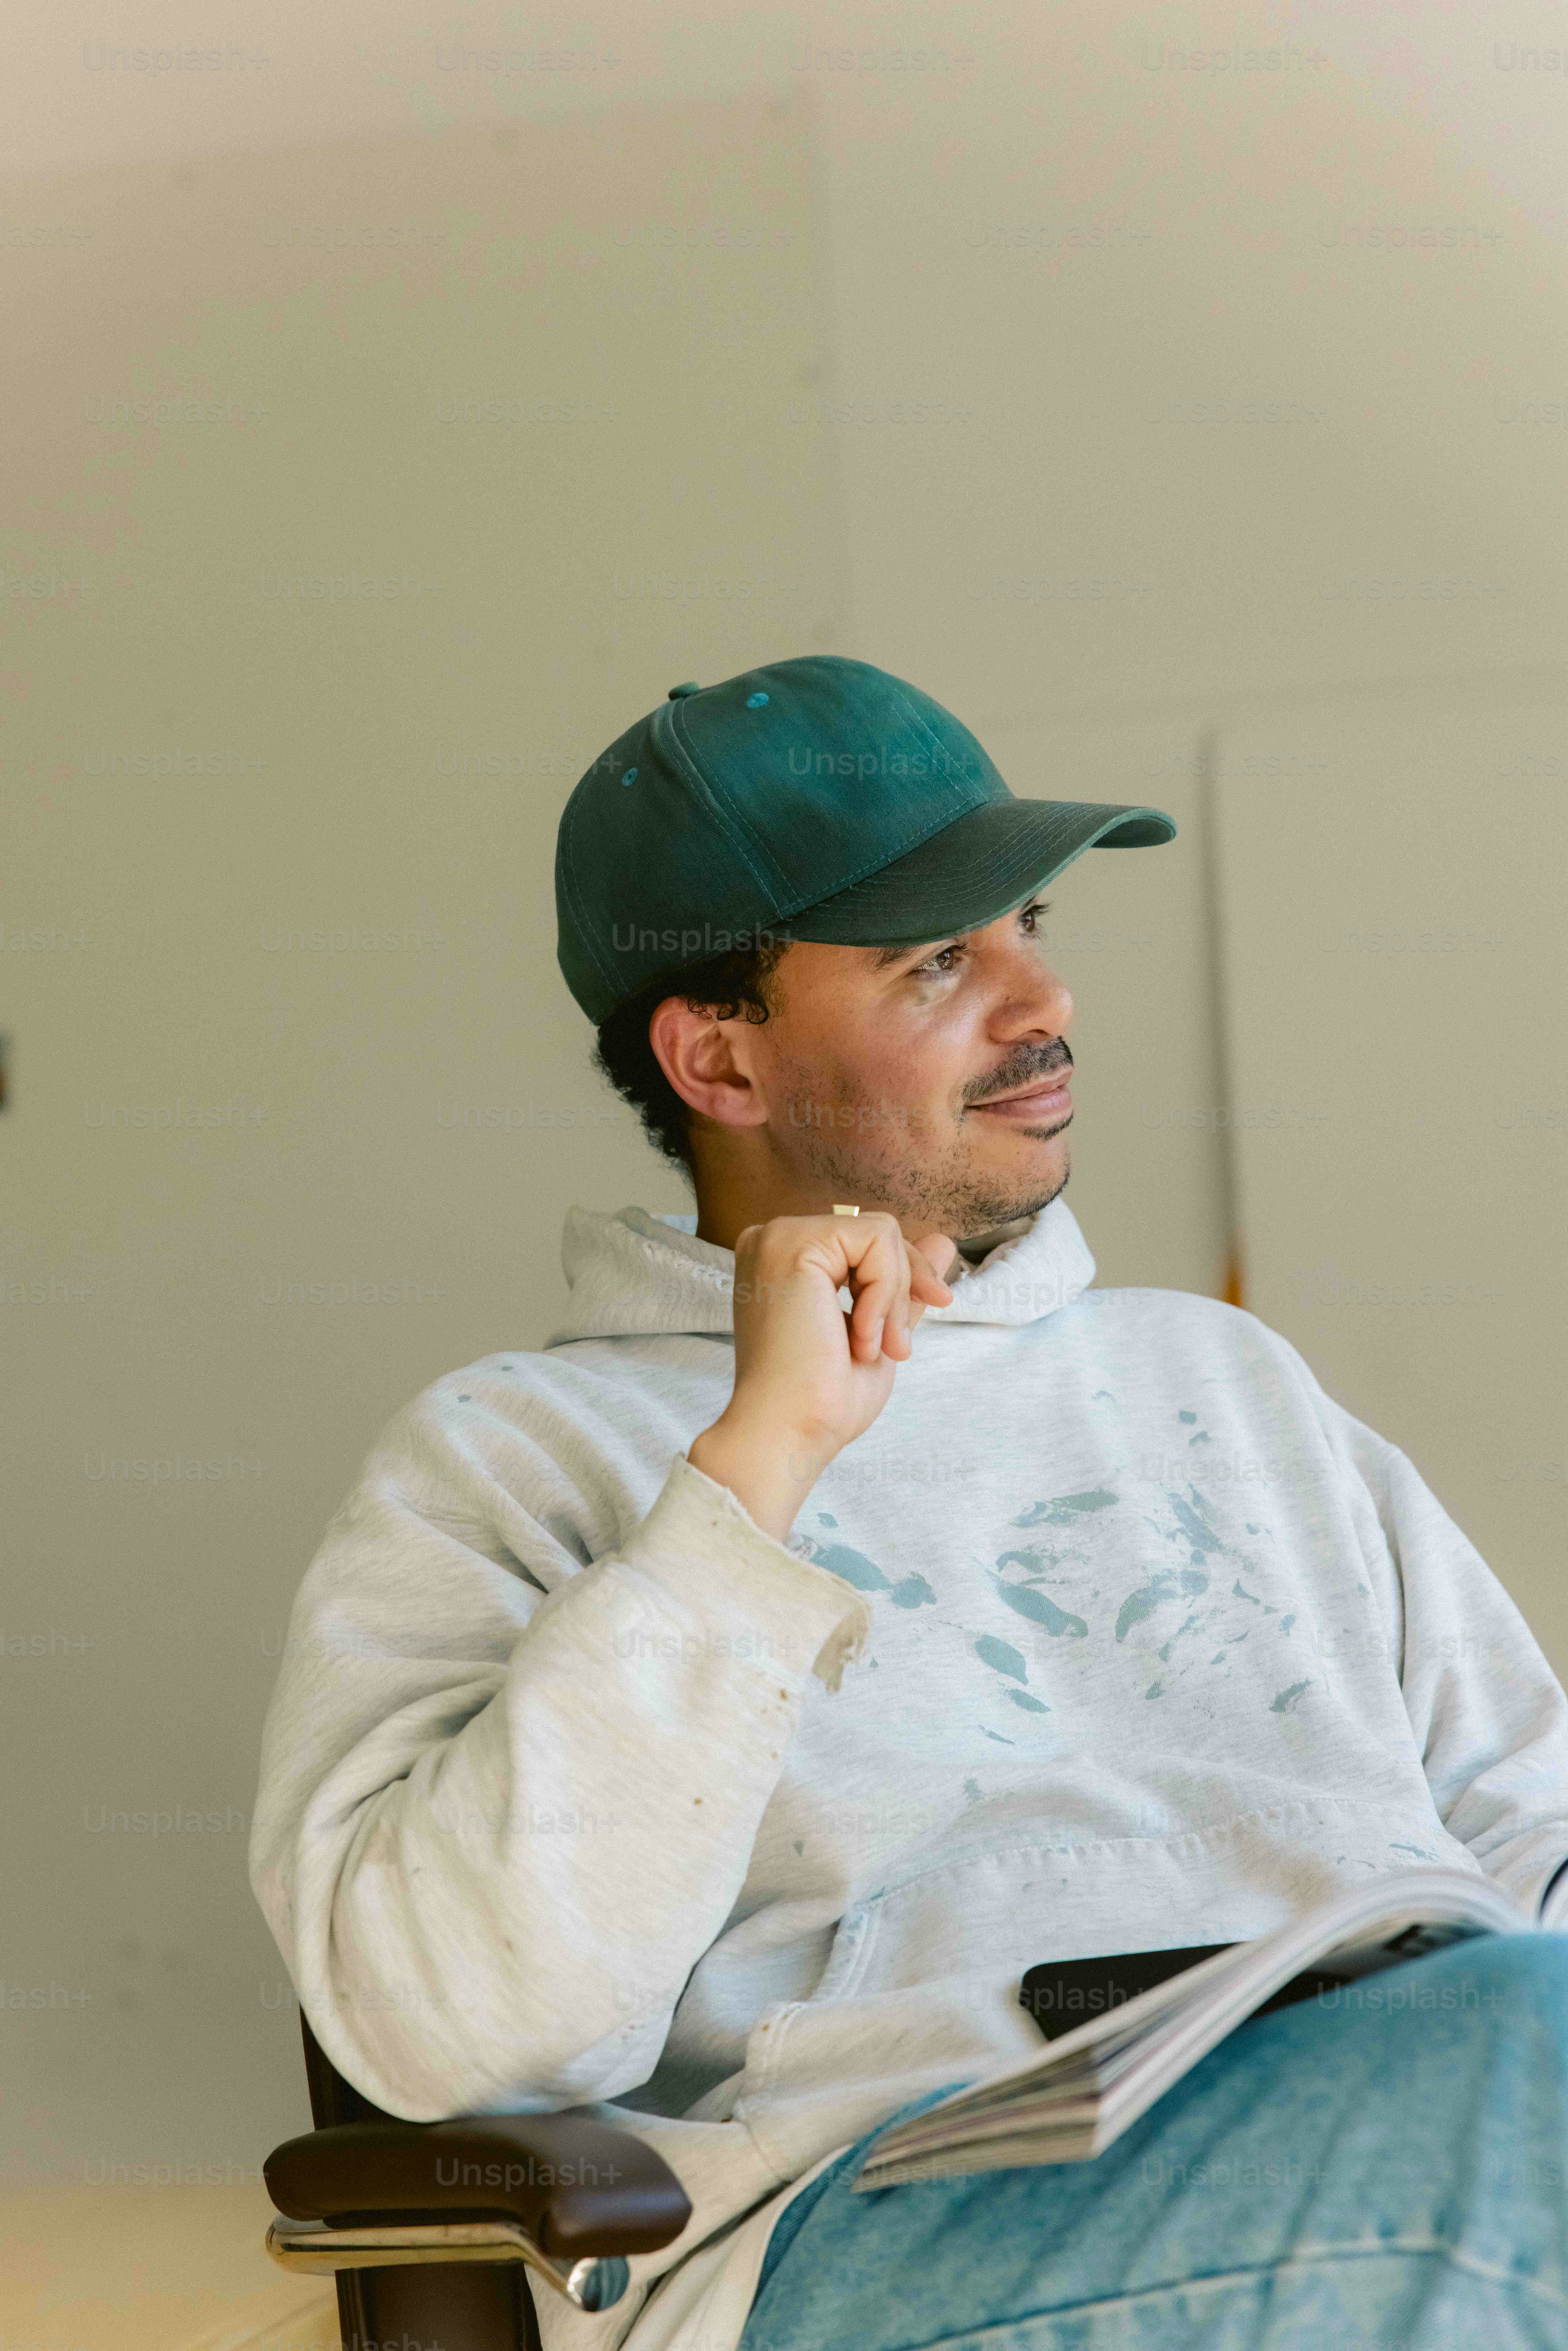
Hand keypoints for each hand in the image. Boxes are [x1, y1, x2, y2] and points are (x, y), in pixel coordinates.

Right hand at [688, 1213, 958, 1540]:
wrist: (789, 1433)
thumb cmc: (822, 1399)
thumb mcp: (877, 1332)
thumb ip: (902, 1286)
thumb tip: (943, 1243)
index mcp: (785, 1262)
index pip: (864, 1244)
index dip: (901, 1281)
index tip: (905, 1336)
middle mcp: (773, 1240)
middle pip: (877, 1233)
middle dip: (903, 1290)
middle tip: (896, 1349)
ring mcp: (778, 1237)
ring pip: (881, 1233)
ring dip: (893, 1298)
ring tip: (872, 1347)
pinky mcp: (792, 1243)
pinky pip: (876, 1239)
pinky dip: (885, 1292)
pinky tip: (859, 1334)